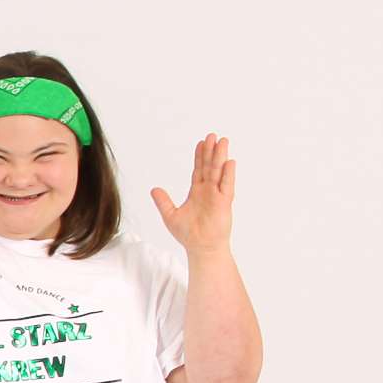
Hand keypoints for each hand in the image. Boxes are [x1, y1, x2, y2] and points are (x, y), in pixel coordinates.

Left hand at [151, 134, 235, 252]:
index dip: (199, 156)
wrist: (201, 248)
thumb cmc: (188, 234)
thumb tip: (153, 189)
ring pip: (219, 172)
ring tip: (223, 141)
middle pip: (209, 166)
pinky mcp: (224, 203)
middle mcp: (208, 191)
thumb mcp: (170, 215)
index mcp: (197, 192)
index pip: (198, 170)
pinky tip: (229, 162)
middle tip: (212, 135)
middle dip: (211, 151)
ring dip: (220, 157)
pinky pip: (226, 186)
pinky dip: (228, 174)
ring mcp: (217, 195)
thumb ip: (163, 201)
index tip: (201, 143)